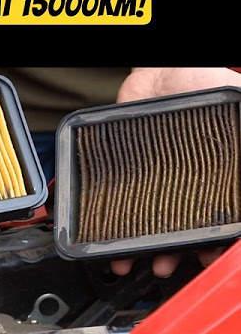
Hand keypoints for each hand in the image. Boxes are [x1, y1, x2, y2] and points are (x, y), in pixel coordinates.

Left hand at [111, 67, 240, 277]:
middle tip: (163, 266)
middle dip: (171, 254)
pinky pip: (116, 204)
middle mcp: (185, 185)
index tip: (204, 261)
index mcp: (215, 181)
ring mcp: (154, 180)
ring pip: (146, 223)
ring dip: (138, 247)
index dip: (210, 245)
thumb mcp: (237, 119)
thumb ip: (239, 153)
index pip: (212, 224)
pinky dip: (110, 224)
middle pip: (177, 230)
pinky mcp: (125, 172)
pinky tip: (107, 239)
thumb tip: (240, 192)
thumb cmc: (209, 89)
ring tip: (130, 262)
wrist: (167, 67)